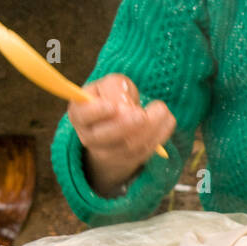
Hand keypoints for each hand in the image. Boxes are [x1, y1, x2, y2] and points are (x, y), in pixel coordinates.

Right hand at [68, 74, 174, 195]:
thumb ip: (116, 88)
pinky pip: (143, 153)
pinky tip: (166, 121)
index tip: (112, 107)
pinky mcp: (127, 161)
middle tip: (141, 114)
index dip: (96, 112)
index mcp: (80, 113)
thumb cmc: (113, 97)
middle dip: (125, 125)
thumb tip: (126, 106)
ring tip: (161, 111)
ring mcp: (106, 153)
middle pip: (104, 136)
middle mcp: (88, 136)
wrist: (118, 121)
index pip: (82, 115)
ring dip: (148, 129)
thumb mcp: (112, 84)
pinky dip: (158, 136)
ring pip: (127, 146)